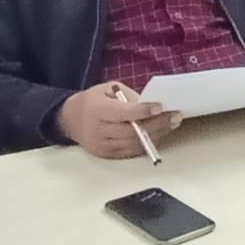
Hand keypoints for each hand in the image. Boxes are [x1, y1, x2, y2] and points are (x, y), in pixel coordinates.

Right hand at [56, 81, 180, 158]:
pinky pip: (130, 151)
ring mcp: (102, 146)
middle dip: (156, 124)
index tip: (160, 107)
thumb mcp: (107, 89)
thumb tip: (151, 103)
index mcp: (96, 111)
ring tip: (172, 124)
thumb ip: (127, 96)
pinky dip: (148, 143)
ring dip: (157, 134)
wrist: (69, 119)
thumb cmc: (92, 101)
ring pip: (133, 143)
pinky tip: (160, 133)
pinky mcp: (106, 155)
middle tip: (175, 116)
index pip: (122, 113)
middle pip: (131, 131)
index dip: (143, 111)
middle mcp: (98, 131)